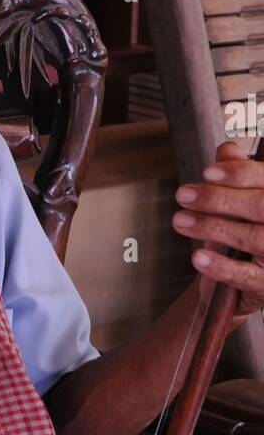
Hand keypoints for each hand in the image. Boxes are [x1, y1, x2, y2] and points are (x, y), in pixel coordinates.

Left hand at [172, 140, 263, 320]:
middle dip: (220, 199)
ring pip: (254, 238)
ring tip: (180, 221)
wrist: (244, 285)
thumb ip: (238, 176)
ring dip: (213, 227)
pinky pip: (247, 276)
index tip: (206, 172)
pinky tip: (198, 257)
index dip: (239, 173)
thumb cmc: (245, 234)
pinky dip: (221, 266)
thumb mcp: (240, 203)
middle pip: (262, 206)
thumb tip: (227, 150)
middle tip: (183, 195)